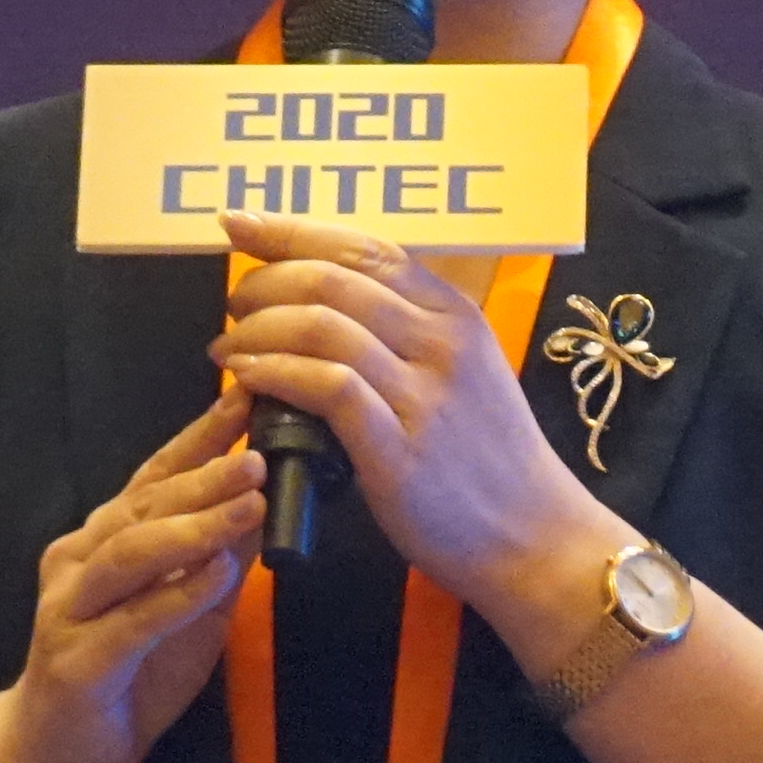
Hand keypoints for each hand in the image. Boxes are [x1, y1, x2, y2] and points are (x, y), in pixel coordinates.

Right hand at [1, 388, 264, 762]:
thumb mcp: (187, 614)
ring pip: (132, 553)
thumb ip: (215, 563)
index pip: (154, 476)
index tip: (245, 400)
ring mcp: (71, 609)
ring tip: (247, 506)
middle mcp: (80, 562)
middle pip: (144, 506)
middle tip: (258, 455)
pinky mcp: (78, 662)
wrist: (52, 758)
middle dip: (205, 476)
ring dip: (194, 527)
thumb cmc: (124, 680)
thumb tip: (263, 508)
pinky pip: (132, 621)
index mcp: (104, 541)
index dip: (198, 438)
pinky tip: (217, 577)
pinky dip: (177, 596)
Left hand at [212, 214, 617, 635]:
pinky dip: (275, 373)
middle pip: (332, 278)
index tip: (239, 225)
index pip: (364, 248)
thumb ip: (406, 333)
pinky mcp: (400, 449)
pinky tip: (248, 378)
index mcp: (454, 314)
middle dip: (264, 282)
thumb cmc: (488, 461)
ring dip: (258, 329)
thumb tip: (323, 306)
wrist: (533, 537)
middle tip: (234, 306)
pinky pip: (326, 386)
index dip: (292, 232)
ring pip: (322, 325)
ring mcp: (424, 394)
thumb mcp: (463, 373)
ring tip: (229, 347)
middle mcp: (442, 341)